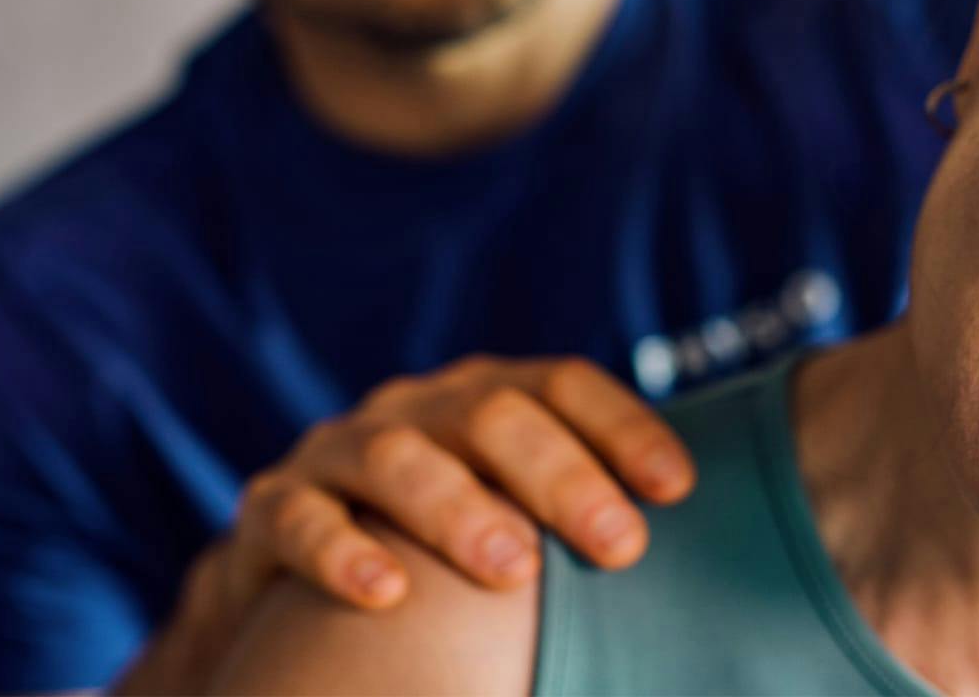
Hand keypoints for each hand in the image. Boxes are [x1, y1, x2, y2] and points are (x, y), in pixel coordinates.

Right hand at [112, 355, 693, 692]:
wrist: (295, 573)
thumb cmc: (442, 547)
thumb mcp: (513, 514)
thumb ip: (582, 520)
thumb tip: (705, 572)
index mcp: (485, 398)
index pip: (562, 384)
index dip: (623, 426)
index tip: (679, 488)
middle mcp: (417, 408)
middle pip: (492, 414)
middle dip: (560, 475)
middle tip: (621, 544)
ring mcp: (340, 451)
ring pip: (397, 457)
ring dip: (458, 508)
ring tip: (512, 567)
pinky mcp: (272, 507)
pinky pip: (299, 518)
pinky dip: (340, 550)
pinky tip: (386, 593)